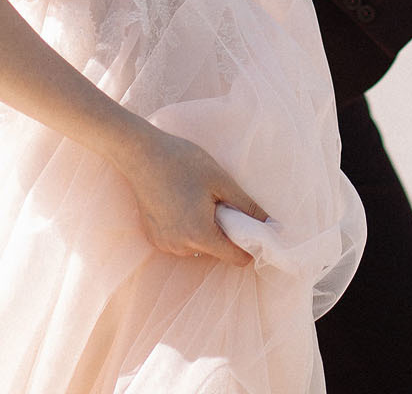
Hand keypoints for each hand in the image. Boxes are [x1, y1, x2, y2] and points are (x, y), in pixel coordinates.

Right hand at [113, 127, 268, 266]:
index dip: (248, 246)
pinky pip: (179, 242)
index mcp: (201, 235)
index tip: (249, 227)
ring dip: (204, 231)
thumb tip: (271, 224)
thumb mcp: (221, 180)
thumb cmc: (182, 162)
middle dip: (224, 233)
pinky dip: (185, 229)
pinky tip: (180, 203)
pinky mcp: (153, 238)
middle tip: (217, 203)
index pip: (236, 259)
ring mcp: (164, 244)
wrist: (140, 153)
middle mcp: (181, 247)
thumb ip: (247, 206)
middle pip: (216, 252)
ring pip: (197, 247)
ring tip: (196, 200)